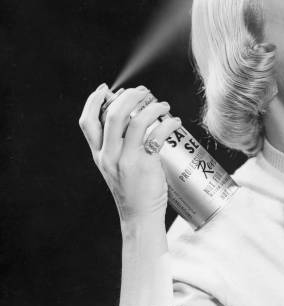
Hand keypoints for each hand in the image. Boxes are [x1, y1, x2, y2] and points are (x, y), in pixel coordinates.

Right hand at [79, 84, 181, 221]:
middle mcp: (109, 155)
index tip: (105, 89)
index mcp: (99, 154)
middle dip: (129, 96)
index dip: (93, 101)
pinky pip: (157, 135)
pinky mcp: (145, 165)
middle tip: (143, 92)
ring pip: (136, 121)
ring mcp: (126, 160)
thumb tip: (131, 117)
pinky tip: (174, 122)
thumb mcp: (115, 166)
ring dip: (152, 107)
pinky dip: (168, 124)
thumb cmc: (132, 190)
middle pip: (113, 115)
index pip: (87, 122)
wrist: (139, 216)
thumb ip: (117, 146)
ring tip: (163, 105)